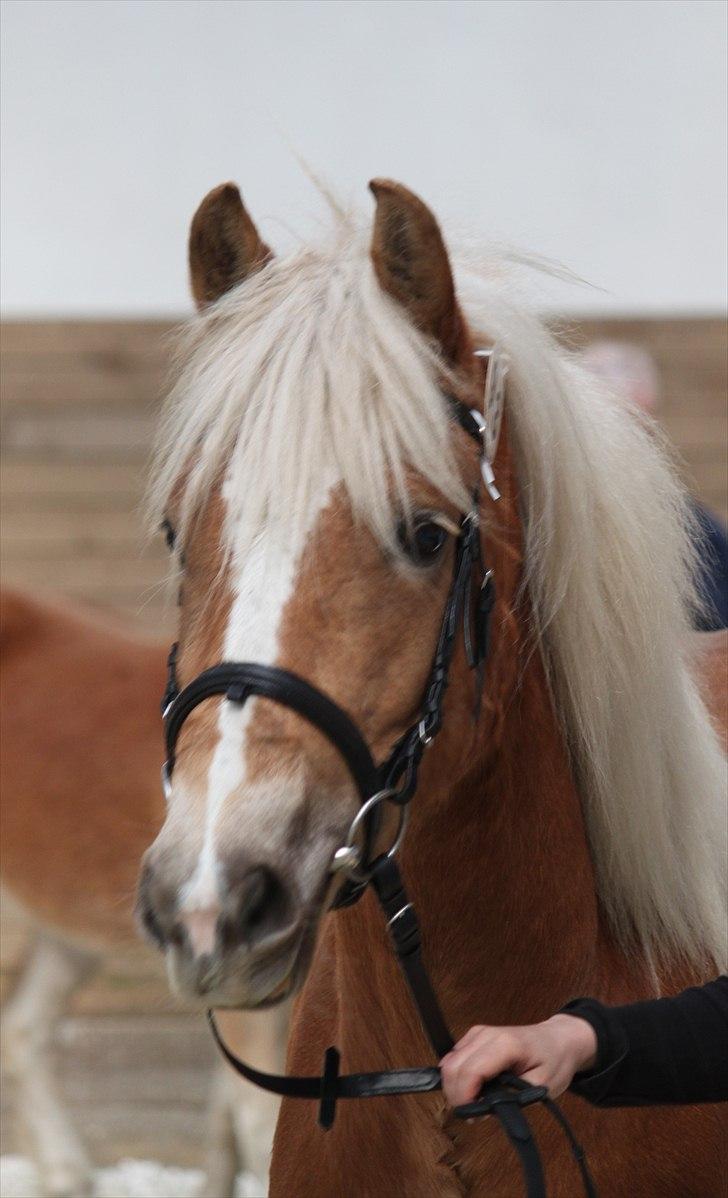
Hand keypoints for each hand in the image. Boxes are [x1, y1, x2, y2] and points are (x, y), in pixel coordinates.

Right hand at [440, 1014, 597, 1107]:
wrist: (558, 1039)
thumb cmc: (553, 1062)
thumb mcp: (541, 1087)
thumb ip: (512, 1099)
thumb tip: (483, 1109)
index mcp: (505, 1045)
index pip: (470, 1071)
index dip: (464, 1098)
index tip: (473, 1118)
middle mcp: (485, 1034)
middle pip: (453, 1067)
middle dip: (456, 1096)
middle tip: (474, 1115)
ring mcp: (478, 1032)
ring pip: (448, 1063)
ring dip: (455, 1087)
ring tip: (475, 1103)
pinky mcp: (474, 1035)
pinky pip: (454, 1058)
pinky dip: (458, 1077)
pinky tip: (473, 1088)